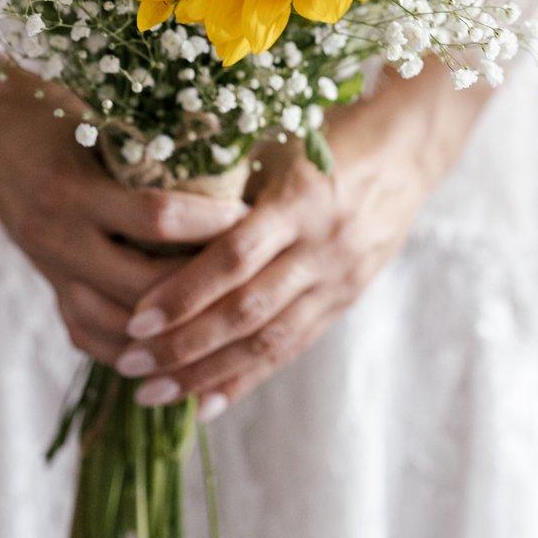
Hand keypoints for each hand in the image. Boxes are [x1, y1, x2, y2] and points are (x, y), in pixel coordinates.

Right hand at [0, 30, 247, 362]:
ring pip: (118, 325)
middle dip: (202, 285)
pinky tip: (173, 346)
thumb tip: (226, 159)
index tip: (253, 213)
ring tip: (222, 321)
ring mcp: (49, 271)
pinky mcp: (48, 288)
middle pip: (143, 284)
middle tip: (252, 277)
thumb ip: (147, 148)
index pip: (156, 217)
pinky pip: (90, 336)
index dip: (210, 222)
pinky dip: (132, 347)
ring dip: (171, 330)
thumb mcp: (96, 120)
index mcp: (71, 190)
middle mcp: (56, 238)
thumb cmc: (51, 115)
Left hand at [113, 59, 488, 416]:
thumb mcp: (275, 145)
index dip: (184, 293)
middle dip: (183, 344)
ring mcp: (339, 279)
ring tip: (153, 392)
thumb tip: (147, 211)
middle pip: (246, 310)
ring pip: (268, 341)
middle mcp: (322, 247)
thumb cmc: (325, 132)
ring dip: (206, 373)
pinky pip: (291, 348)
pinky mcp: (346, 299)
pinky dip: (245, 378)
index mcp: (300, 200)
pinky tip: (204, 404)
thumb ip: (223, 182)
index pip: (234, 259)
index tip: (135, 318)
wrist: (408, 146)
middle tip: (129, 363)